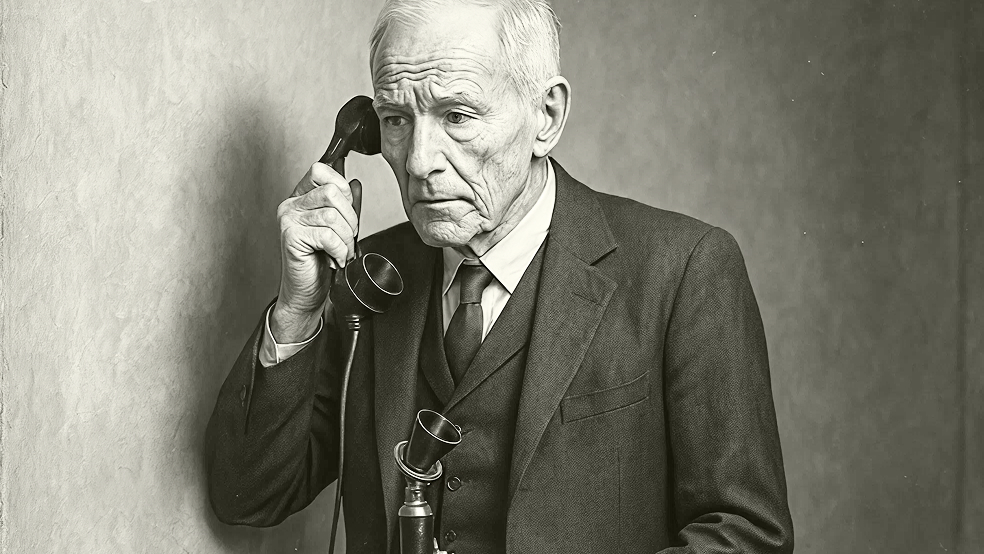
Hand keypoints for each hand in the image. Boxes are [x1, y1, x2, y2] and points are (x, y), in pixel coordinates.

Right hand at [271, 162, 360, 341]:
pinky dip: (339, 250)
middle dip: (349, 218)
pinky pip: (327, 235)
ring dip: (345, 239)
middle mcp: (291, 205)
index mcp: (300, 198)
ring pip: (332, 215)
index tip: (346, 212)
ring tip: (341, 252)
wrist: (305, 293)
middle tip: (347, 238)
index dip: (342, 188)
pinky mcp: (291, 237)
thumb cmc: (319, 263)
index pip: (320, 170)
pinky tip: (334, 259)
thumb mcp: (337, 229)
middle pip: (332, 192)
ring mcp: (288, 220)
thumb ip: (344, 206)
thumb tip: (356, 183)